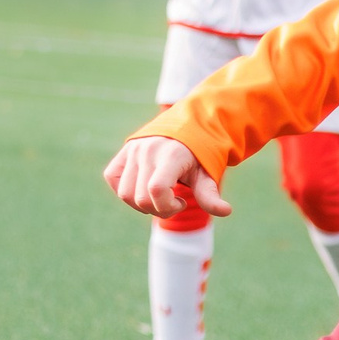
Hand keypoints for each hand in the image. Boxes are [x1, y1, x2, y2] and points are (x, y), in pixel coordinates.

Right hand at [103, 134, 230, 219]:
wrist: (187, 128)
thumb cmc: (198, 156)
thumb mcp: (207, 173)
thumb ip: (210, 194)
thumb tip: (226, 212)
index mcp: (171, 155)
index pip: (156, 189)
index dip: (167, 206)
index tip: (181, 202)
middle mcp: (148, 150)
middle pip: (141, 198)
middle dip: (158, 209)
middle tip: (173, 201)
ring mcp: (133, 150)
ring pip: (124, 193)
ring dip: (141, 204)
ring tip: (158, 196)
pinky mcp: (123, 152)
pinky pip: (112, 177)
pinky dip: (124, 190)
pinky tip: (142, 189)